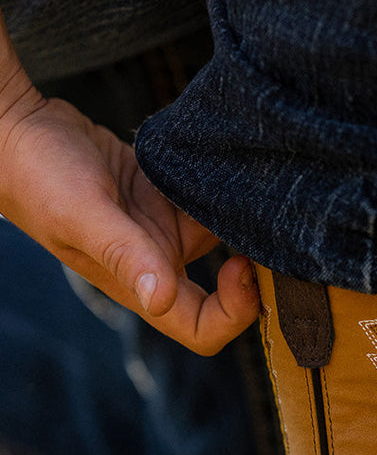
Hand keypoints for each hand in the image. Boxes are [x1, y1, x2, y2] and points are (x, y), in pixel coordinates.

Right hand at [0, 32, 257, 354]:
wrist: (14, 125)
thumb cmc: (35, 175)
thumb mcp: (83, 215)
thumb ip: (123, 254)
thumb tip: (161, 299)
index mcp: (141, 286)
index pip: (204, 328)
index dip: (236, 312)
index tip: (242, 267)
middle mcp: (160, 264)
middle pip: (229, 292)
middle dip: (258, 270)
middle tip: (273, 232)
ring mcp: (165, 230)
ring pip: (226, 239)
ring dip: (246, 223)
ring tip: (257, 195)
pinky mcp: (168, 195)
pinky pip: (211, 201)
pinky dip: (226, 191)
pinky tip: (230, 170)